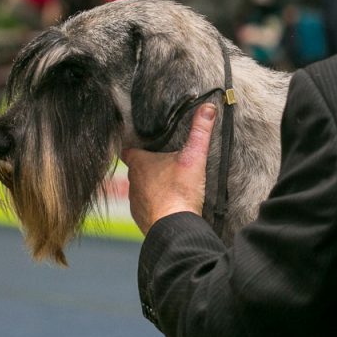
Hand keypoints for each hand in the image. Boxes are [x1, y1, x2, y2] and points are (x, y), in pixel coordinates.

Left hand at [121, 103, 216, 234]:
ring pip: (140, 190)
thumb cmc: (180, 192)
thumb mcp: (194, 157)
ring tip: (167, 185)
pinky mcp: (141, 219)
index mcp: (140, 164)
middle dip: (147, 167)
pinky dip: (154, 206)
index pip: (128, 150)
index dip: (134, 146)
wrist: (176, 227)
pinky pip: (145, 209)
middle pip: (135, 170)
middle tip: (163, 163)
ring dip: (150, 187)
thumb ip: (200, 131)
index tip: (142, 144)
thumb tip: (207, 108)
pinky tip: (167, 206)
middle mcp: (132, 183)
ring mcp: (135, 202)